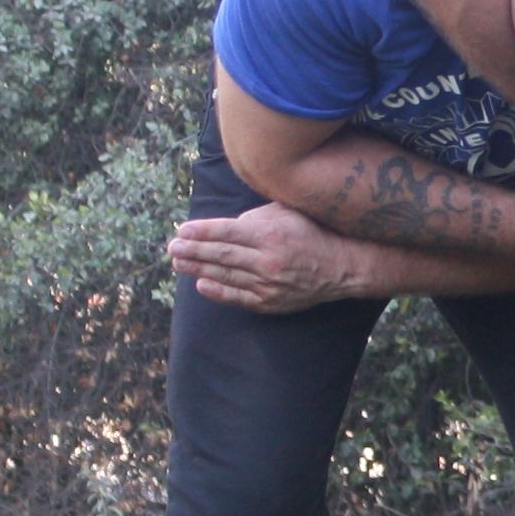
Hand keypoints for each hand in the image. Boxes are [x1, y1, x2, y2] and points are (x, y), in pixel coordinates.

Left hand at [170, 204, 376, 313]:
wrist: (342, 266)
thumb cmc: (313, 232)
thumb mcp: (287, 213)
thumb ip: (256, 217)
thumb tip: (226, 227)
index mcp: (271, 235)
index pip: (226, 232)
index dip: (201, 231)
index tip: (182, 229)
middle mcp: (267, 260)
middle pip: (221, 255)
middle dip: (192, 250)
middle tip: (172, 246)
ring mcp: (268, 284)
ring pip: (225, 275)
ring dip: (198, 268)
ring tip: (178, 262)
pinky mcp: (271, 302)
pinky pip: (238, 297)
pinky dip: (218, 291)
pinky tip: (201, 283)